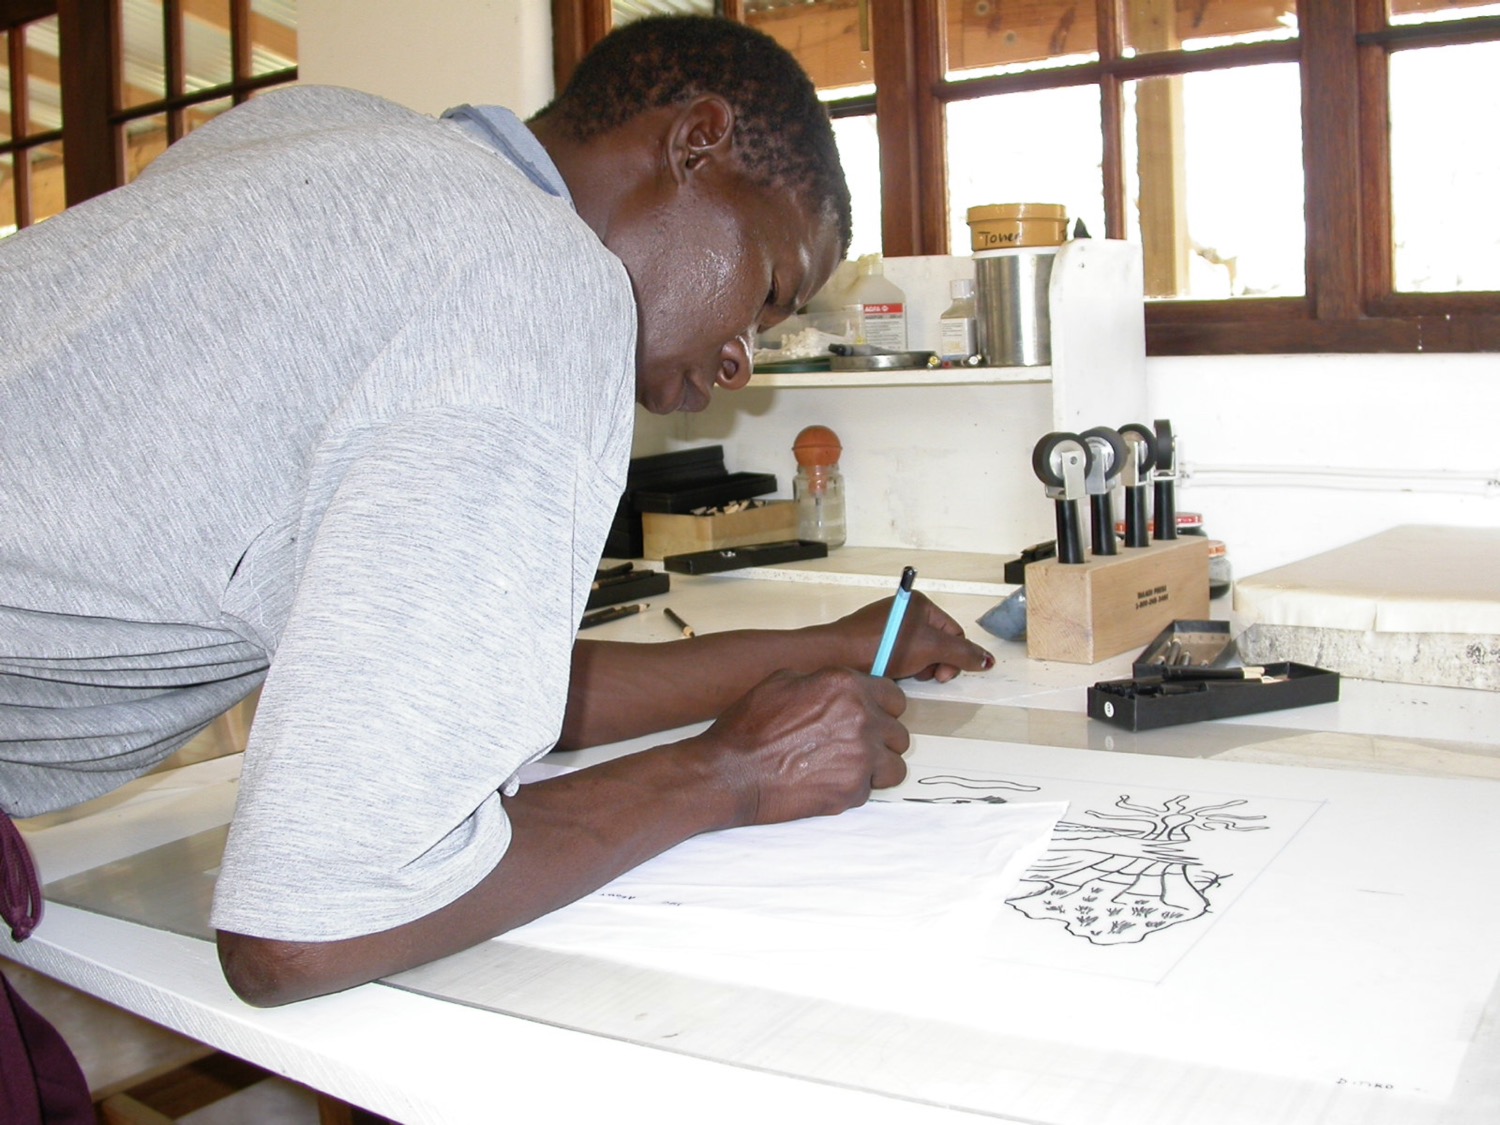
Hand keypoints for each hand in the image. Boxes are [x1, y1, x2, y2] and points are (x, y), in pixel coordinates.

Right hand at [693, 666, 909, 825]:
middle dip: (880, 741)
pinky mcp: (853, 791)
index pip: (894, 697)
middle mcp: (861, 718)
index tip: (872, 718)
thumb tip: (837, 689)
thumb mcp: (780, 682)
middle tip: (854, 747)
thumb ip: (820, 682)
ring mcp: (861, 757)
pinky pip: (871, 790)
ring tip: (848, 769)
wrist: (731, 772)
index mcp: (846, 685)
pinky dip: (854, 789)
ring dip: (877, 768)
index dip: (882, 709)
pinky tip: (828, 782)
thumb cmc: (749, 727)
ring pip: (895, 766)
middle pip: (898, 733)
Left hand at [829, 591, 994, 682]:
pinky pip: (899, 659)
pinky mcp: (876, 643)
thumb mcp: (930, 647)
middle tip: (920, 674)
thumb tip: (986, 660)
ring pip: (919, 655)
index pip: (954, 633)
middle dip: (933, 664)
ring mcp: (889, 628)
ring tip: (901, 673)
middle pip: (938, 645)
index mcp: (920, 604)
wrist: (837, 656)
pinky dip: (899, 670)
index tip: (942, 674)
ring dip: (916, 669)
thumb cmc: (880, 645)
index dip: (954, 657)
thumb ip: (962, 654)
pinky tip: (889, 674)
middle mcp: (904, 612)